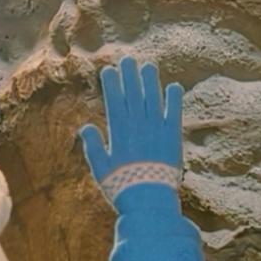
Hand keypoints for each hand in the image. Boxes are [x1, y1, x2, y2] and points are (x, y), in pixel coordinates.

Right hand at [79, 53, 186, 192]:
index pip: (114, 101)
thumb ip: (94, 146)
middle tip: (127, 59)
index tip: (109, 69)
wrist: (149, 201)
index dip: (112, 84)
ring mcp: (157, 129)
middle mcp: (138, 125)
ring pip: (153, 99)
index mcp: (119, 131)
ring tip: (148, 66)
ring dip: (151, 81)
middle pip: (134, 94)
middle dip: (130, 75)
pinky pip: (174, 113)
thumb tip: (85, 127)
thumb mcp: (101, 168)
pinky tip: (174, 86)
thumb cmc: (122, 187)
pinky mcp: (173, 137)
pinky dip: (174, 99)